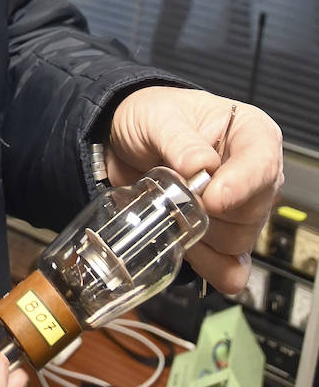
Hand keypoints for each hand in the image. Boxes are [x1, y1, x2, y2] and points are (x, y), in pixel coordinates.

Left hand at [106, 87, 282, 295]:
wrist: (123, 141)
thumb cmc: (151, 118)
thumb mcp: (157, 116)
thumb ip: (178, 140)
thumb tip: (199, 166)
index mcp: (251, 135)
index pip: (262, 166)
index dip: (239, 187)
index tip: (211, 198)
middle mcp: (254, 175)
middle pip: (251, 212)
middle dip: (208, 211)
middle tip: (172, 194)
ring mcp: (241, 210)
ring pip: (237, 243)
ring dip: (200, 235)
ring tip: (169, 210)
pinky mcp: (224, 237)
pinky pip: (232, 270)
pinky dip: (209, 267)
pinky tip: (186, 249)